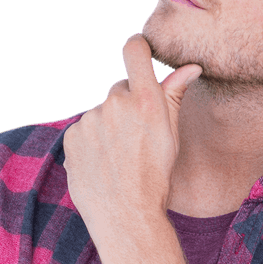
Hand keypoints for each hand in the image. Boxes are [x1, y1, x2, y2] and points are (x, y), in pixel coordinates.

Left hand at [62, 34, 201, 242]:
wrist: (127, 216)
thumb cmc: (156, 177)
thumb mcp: (172, 135)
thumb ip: (175, 95)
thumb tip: (190, 67)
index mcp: (145, 100)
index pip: (135, 51)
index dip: (138, 47)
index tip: (140, 50)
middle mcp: (115, 104)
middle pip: (119, 89)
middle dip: (127, 107)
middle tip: (136, 140)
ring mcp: (90, 120)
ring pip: (101, 114)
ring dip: (108, 128)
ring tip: (119, 158)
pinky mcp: (72, 136)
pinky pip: (83, 131)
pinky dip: (91, 144)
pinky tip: (103, 164)